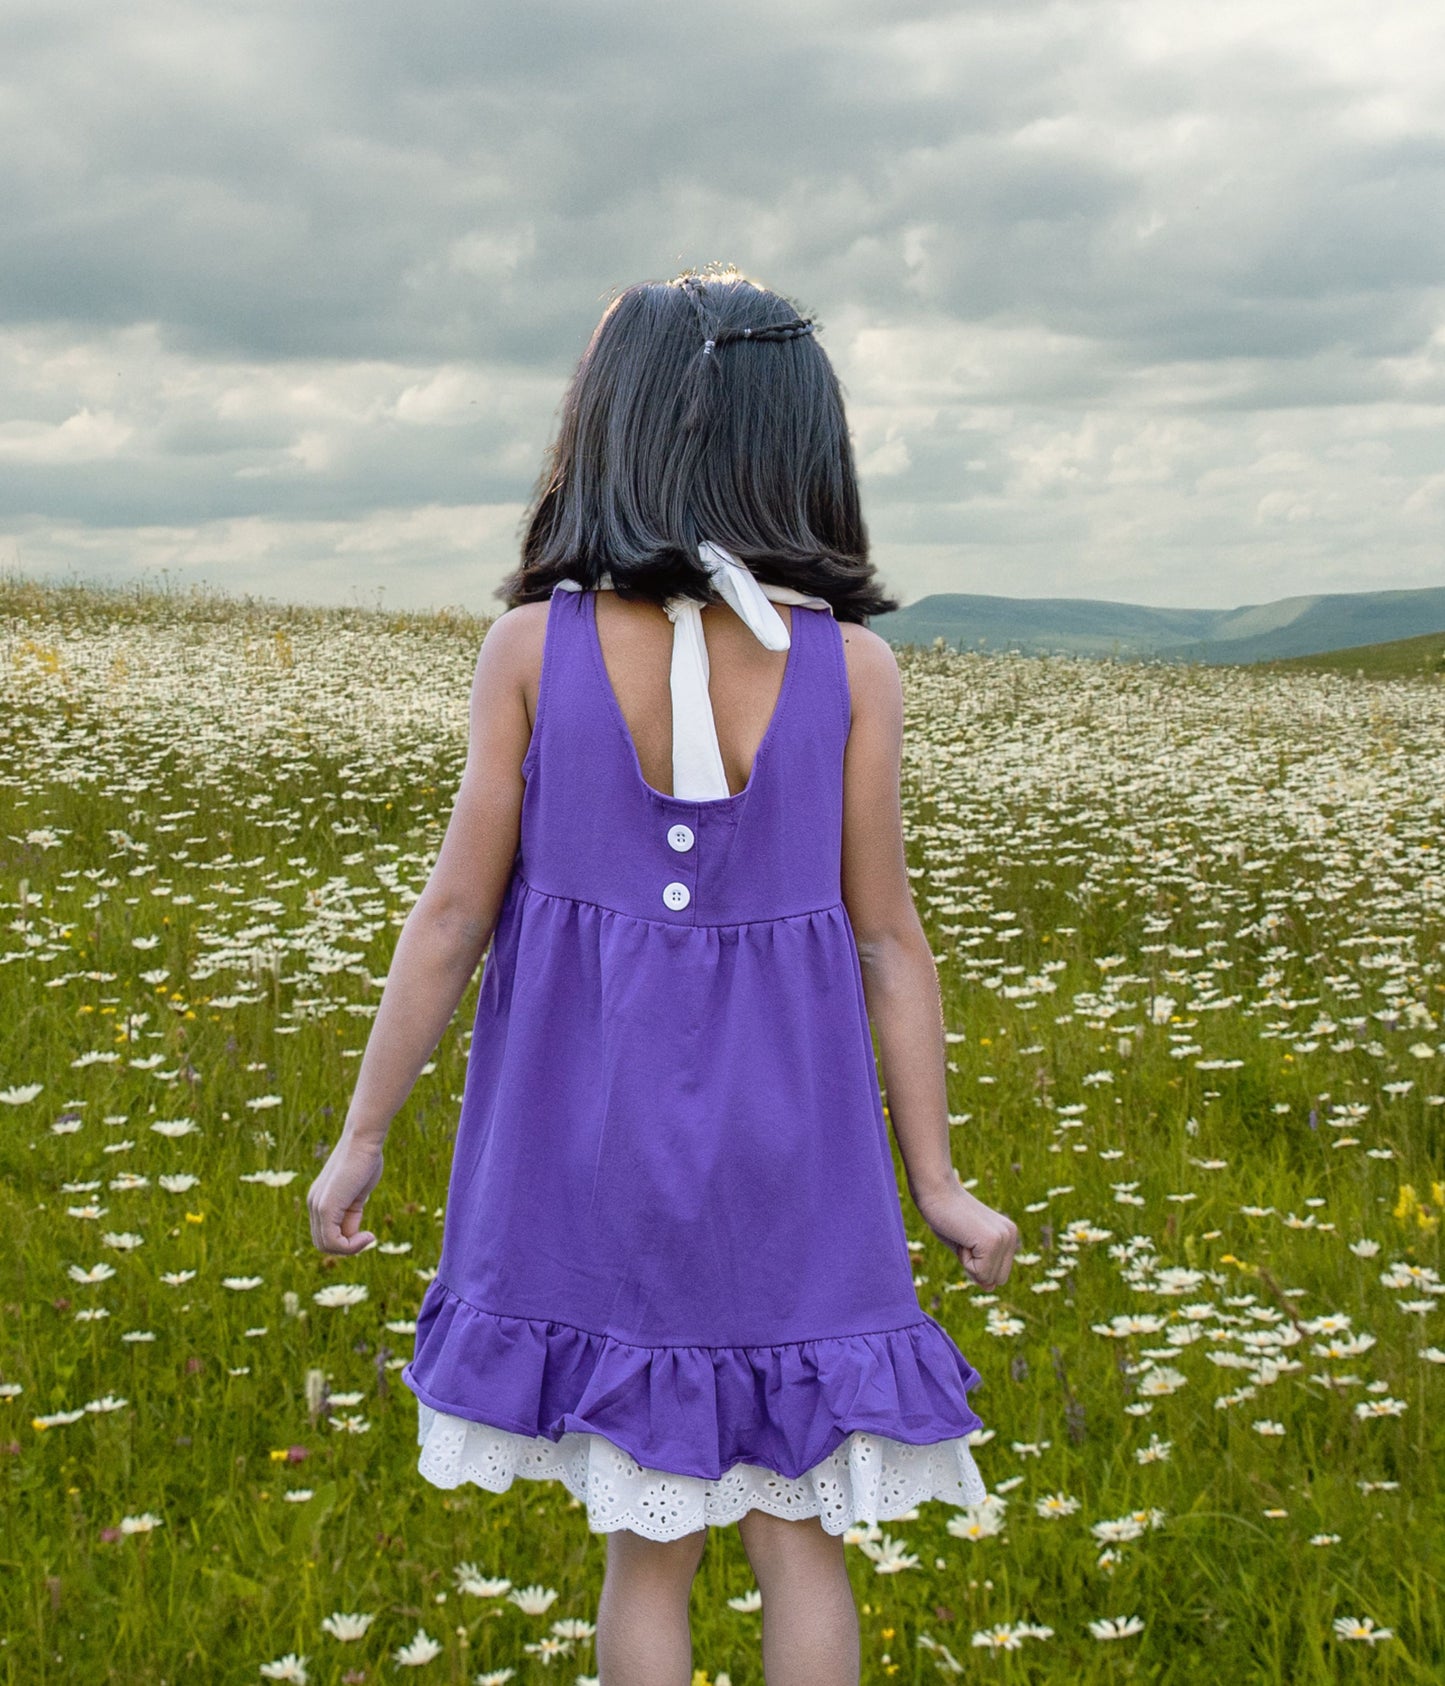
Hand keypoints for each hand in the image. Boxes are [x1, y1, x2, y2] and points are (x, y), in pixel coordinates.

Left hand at [307, 1132, 384, 1255]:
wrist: (363, 1139)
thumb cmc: (365, 1160)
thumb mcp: (357, 1192)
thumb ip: (351, 1211)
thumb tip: (353, 1233)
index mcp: (319, 1199)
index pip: (326, 1234)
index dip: (347, 1241)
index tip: (367, 1233)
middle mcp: (313, 1204)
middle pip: (323, 1244)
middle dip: (348, 1248)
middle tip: (369, 1237)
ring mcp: (317, 1206)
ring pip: (327, 1246)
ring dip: (351, 1249)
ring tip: (369, 1237)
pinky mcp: (326, 1208)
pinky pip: (333, 1241)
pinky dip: (351, 1246)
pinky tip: (368, 1236)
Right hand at [914, 1170, 1019, 1289]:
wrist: (935, 1191)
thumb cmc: (945, 1217)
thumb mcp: (966, 1248)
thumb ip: (980, 1267)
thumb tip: (991, 1288)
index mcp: (1008, 1235)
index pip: (998, 1275)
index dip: (976, 1264)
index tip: (965, 1239)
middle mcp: (1011, 1235)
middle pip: (997, 1280)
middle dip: (975, 1267)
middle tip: (963, 1238)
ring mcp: (1004, 1238)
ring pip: (988, 1279)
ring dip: (968, 1263)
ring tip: (962, 1236)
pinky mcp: (993, 1242)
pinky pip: (980, 1273)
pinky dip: (965, 1261)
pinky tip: (961, 1236)